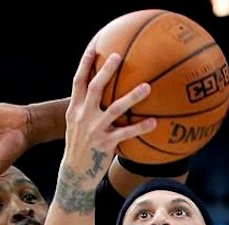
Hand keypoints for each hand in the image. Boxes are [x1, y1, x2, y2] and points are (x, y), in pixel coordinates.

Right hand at [62, 39, 155, 186]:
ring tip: (147, 87)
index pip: (78, 82)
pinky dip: (140, 127)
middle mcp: (82, 116)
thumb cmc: (81, 146)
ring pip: (115, 109)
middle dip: (106, 71)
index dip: (85, 64)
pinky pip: (126, 133)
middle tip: (118, 56)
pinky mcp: (105, 144)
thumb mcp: (76, 125)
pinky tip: (154, 122)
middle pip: (95, 88)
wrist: (75, 173)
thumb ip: (86, 109)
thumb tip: (101, 93)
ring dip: (132, 97)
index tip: (94, 47)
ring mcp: (94, 130)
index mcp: (74, 109)